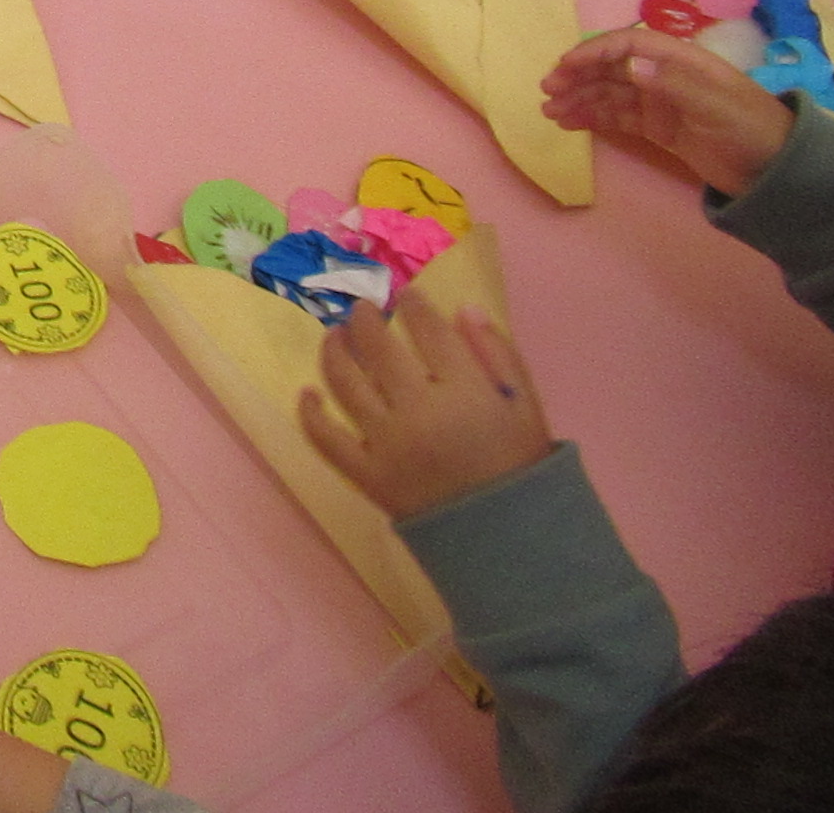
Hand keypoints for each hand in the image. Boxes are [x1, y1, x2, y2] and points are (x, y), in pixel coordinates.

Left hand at [298, 291, 552, 522]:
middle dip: (366, 320)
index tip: (406, 296)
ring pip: (346, 383)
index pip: (429, 332)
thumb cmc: (518, 465)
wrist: (507, 536)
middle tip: (361, 308)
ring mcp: (388, 443)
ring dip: (334, 351)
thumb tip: (463, 308)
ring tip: (334, 336)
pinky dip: (311, 413)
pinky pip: (326, 438)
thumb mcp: (526, 406)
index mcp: (466, 393)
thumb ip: (497, 353)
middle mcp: (420, 412)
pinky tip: (307, 392)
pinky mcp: (367, 474)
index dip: (414, 307)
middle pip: (379, 349)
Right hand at [542, 25, 793, 198]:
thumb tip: (628, 64)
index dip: (595, 51)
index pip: (629, 45)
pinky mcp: (658, 129)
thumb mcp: (716, 105)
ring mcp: (660, 103)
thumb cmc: (749, 130)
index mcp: (682, 61)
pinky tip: (569, 122)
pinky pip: (617, 117)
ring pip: (609, 93)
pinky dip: (592, 117)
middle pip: (613, 67)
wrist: (775, 173)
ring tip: (550, 111)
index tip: (565, 67)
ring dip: (579, 98)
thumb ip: (673, 83)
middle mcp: (665, 76)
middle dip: (578, 75)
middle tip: (548, 91)